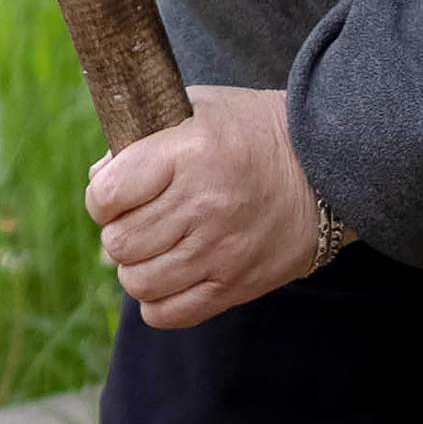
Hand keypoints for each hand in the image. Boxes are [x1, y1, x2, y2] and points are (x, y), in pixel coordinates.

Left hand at [87, 85, 334, 328]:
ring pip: (138, 282)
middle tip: (140, 219)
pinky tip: (170, 275)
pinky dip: (157, 300)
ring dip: (137, 267)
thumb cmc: (249, 134)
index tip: (116, 193)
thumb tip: (98, 180)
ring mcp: (220, 251)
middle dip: (119, 231)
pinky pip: (168, 313)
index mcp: (189, 153)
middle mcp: (203, 205)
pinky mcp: (236, 285)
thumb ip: (141, 138)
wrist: (324, 169)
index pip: (107, 194)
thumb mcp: (196, 110)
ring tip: (156, 247)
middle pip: (119, 242)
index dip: (101, 197)